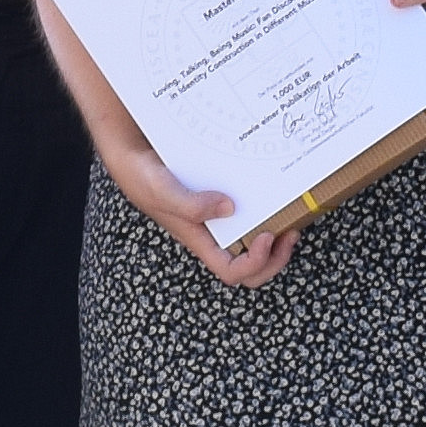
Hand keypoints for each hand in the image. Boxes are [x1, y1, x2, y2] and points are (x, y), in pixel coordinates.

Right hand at [103, 132, 297, 286]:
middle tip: (291, 233)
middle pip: (250, 268)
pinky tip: (274, 193)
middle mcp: (213, 234)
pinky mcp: (221, 200)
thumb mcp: (163, 192)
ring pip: (254, 245)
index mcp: (200, 240)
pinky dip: (267, 211)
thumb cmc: (144, 178)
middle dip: (276, 258)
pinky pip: (250, 216)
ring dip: (277, 239)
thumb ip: (191, 204)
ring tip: (291, 219)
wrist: (134, 154)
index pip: (232, 272)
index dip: (255, 263)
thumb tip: (229, 208)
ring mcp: (219, 219)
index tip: (267, 235)